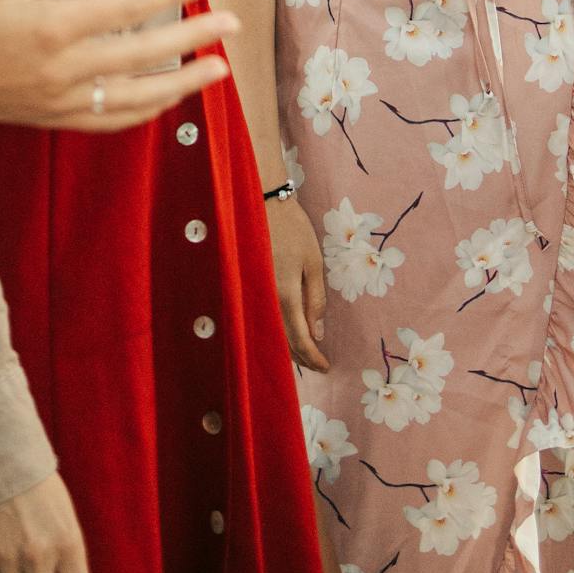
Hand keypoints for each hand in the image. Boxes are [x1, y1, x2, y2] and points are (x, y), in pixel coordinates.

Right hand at [0, 0, 237, 155]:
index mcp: (51, 26)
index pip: (130, 7)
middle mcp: (61, 71)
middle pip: (144, 56)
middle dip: (193, 40)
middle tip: (232, 24)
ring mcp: (57, 101)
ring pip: (134, 99)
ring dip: (180, 84)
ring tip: (216, 70)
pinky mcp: (50, 119)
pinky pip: (108, 121)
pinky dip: (143, 111)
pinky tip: (166, 100)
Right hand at [267, 196, 329, 369]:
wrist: (262, 205)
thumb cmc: (293, 230)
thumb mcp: (313, 262)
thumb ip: (315, 300)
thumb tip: (318, 334)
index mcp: (284, 296)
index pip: (299, 340)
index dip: (313, 357)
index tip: (326, 367)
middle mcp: (264, 303)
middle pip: (282, 343)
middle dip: (301, 358)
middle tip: (318, 365)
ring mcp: (253, 297)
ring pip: (271, 335)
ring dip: (287, 349)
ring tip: (305, 355)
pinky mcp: (247, 291)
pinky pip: (262, 321)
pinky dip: (275, 333)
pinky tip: (284, 335)